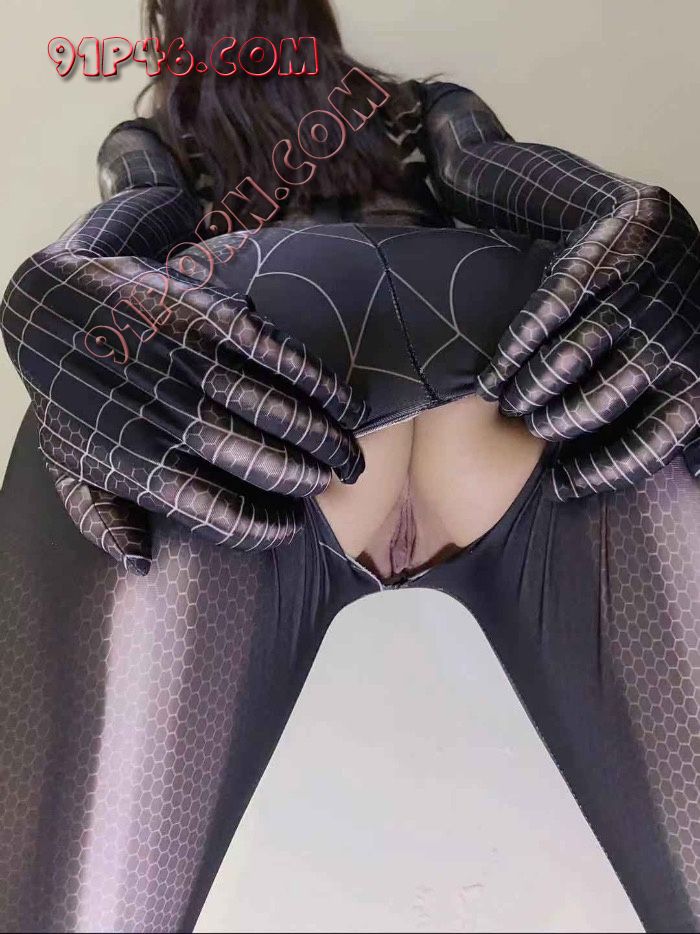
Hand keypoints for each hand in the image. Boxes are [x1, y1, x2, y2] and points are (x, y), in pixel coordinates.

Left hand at [3, 240, 365, 567]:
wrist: (52, 304)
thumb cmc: (69, 398)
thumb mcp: (69, 466)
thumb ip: (102, 519)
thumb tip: (142, 563)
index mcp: (140, 461)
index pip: (218, 511)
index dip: (264, 526)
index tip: (291, 528)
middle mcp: (171, 415)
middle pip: (260, 461)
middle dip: (307, 478)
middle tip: (332, 482)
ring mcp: (192, 364)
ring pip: (278, 409)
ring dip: (325, 435)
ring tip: (349, 452)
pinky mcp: (209, 319)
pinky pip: (278, 356)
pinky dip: (319, 381)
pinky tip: (344, 403)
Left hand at [421, 82, 699, 498]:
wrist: (658, 249)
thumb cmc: (576, 221)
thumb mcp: (542, 184)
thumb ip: (492, 161)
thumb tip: (435, 115)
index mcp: (624, 224)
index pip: (561, 295)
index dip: (518, 344)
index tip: (487, 377)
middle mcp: (660, 276)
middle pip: (581, 352)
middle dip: (533, 389)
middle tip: (507, 402)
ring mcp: (682, 333)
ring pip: (609, 396)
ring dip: (563, 420)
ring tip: (535, 426)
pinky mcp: (699, 385)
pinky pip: (652, 440)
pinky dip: (608, 466)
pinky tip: (568, 481)